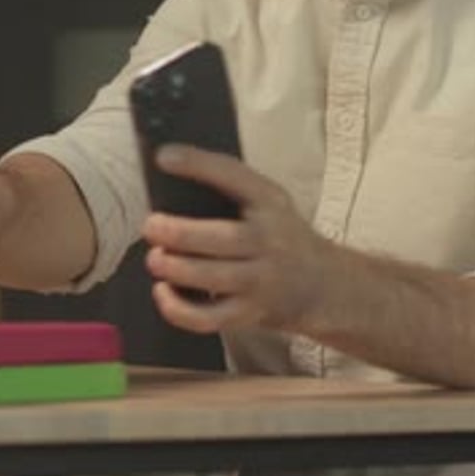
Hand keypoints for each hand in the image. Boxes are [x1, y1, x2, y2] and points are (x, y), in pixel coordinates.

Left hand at [143, 144, 328, 334]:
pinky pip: (210, 318)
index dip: (198, 165)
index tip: (164, 157)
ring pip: (214, 278)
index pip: (234, 177)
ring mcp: (261, 280)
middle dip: (180, 232)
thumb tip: (171, 174)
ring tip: (154, 258)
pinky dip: (179, 309)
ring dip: (177, 269)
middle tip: (150, 225)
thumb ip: (232, 191)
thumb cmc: (282, 235)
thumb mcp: (270, 202)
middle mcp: (268, 240)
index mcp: (270, 202)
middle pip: (223, 238)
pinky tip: (162, 292)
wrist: (324, 285)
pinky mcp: (250, 313)